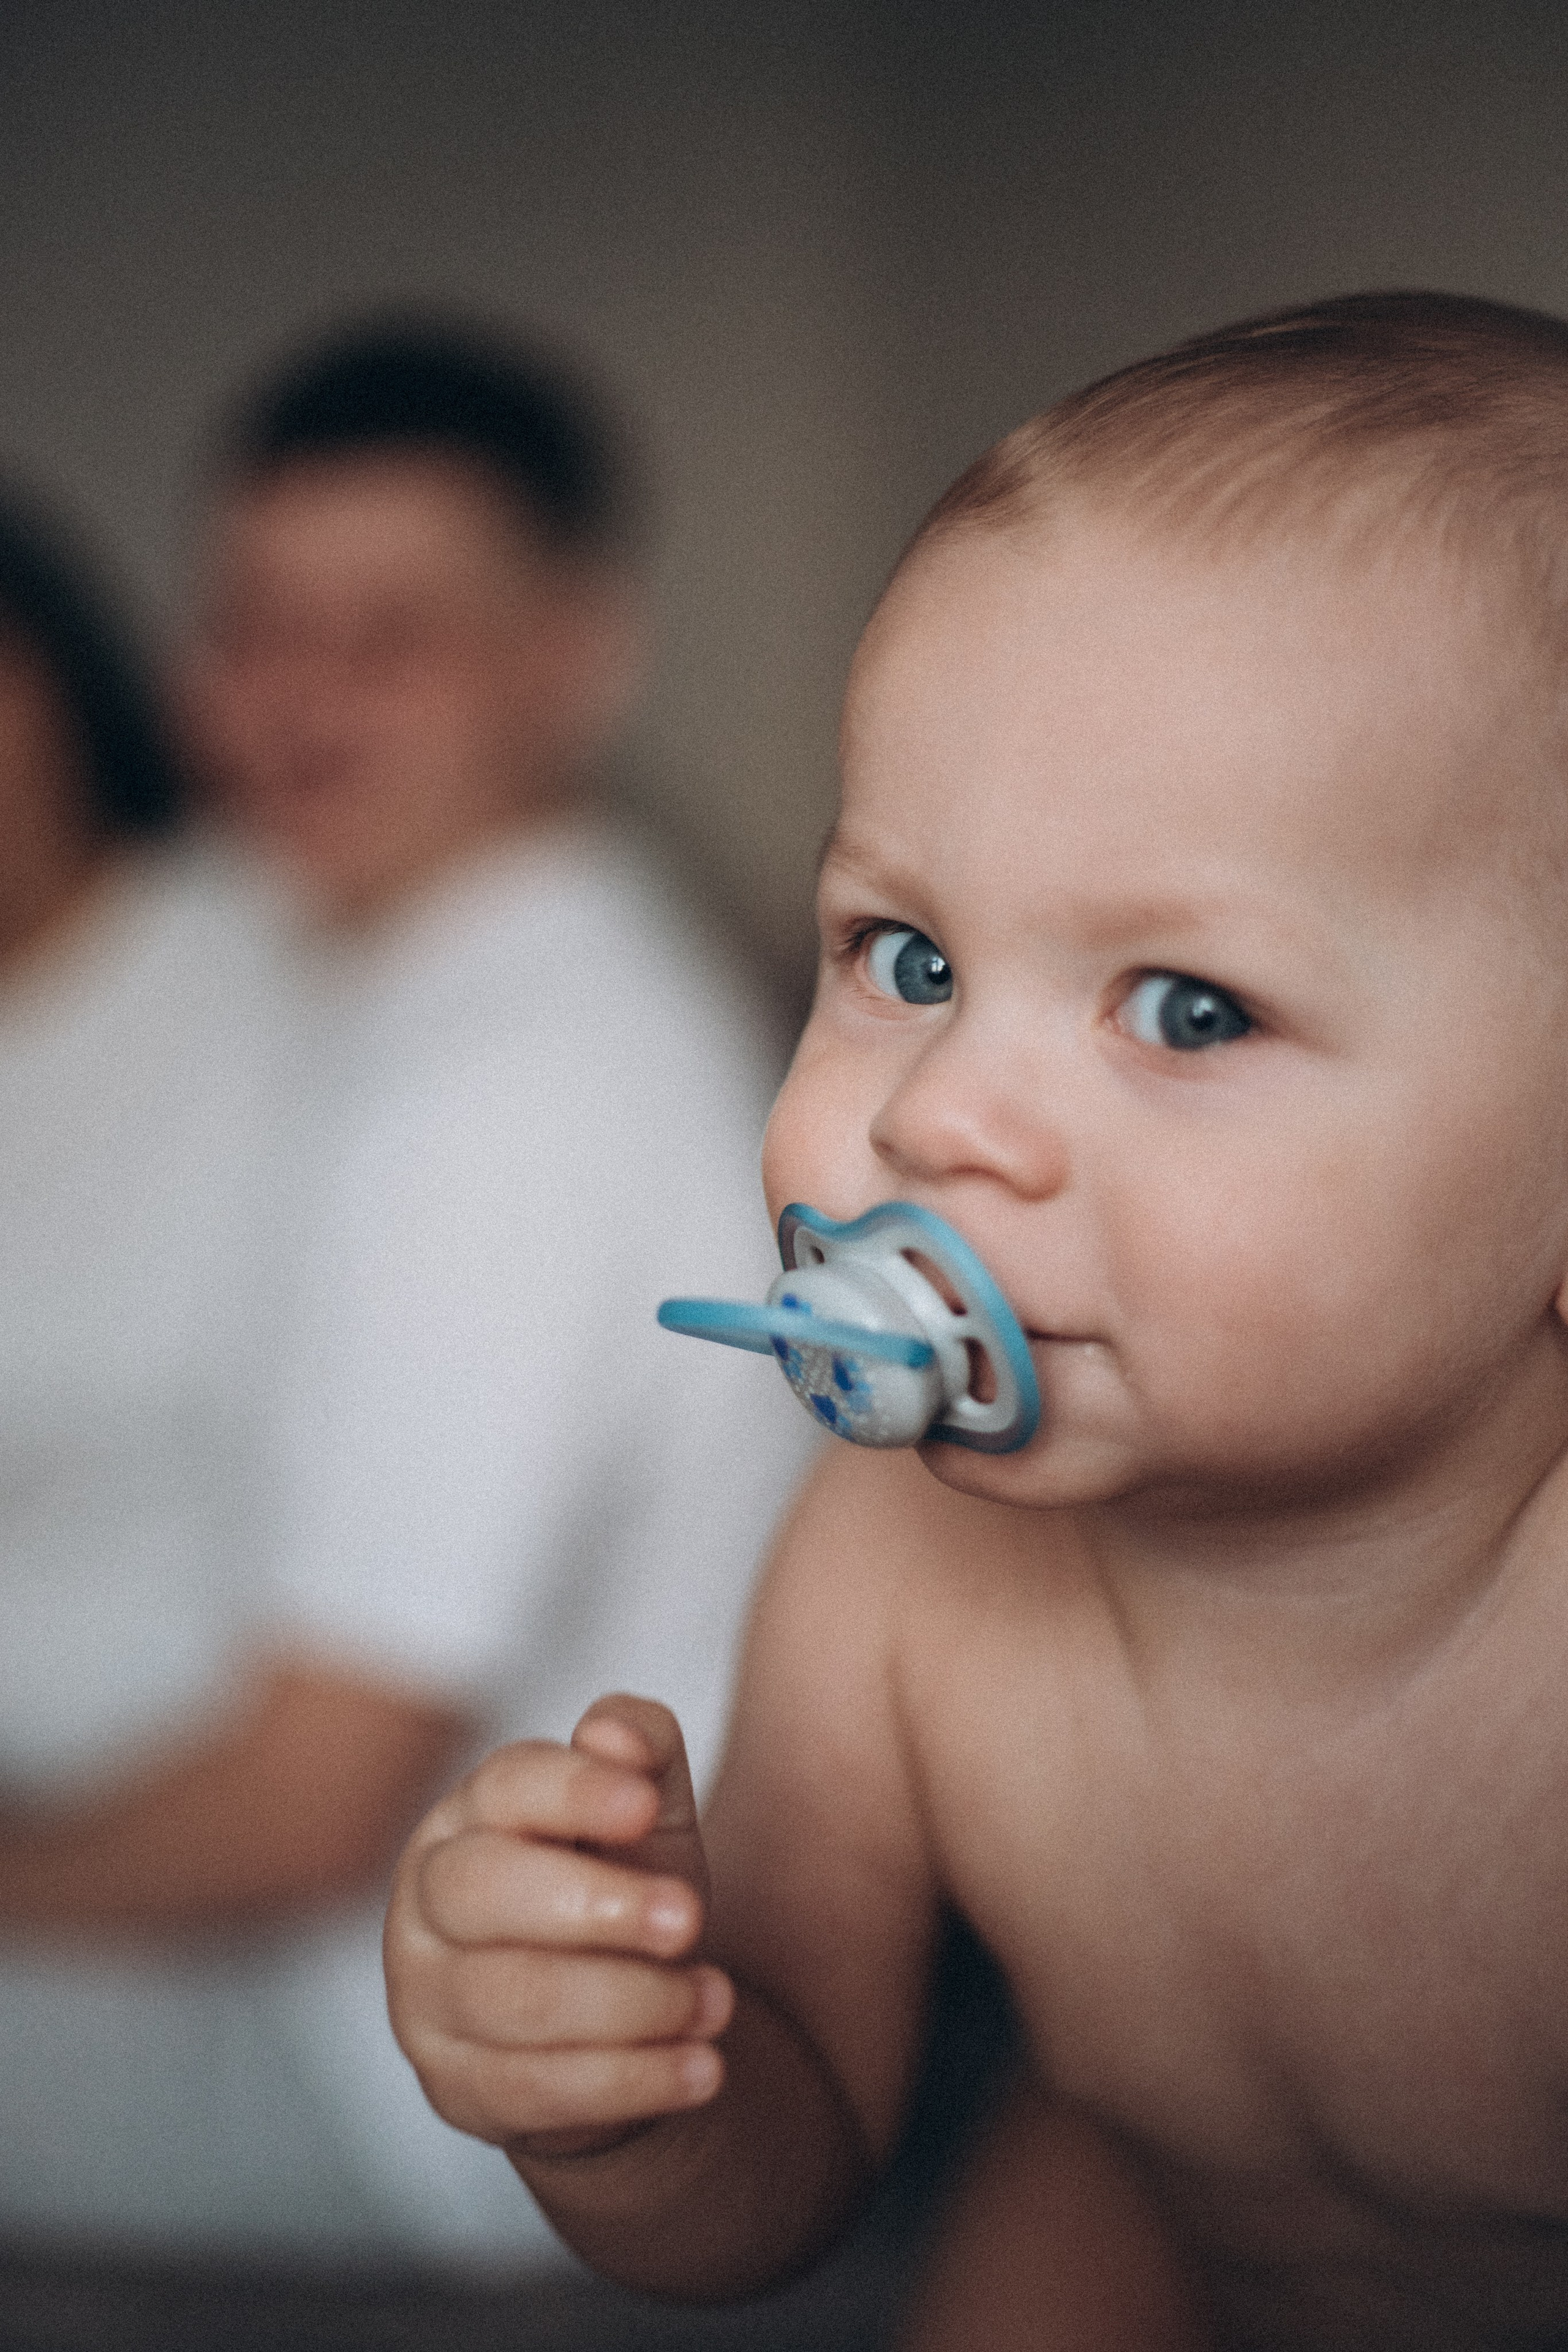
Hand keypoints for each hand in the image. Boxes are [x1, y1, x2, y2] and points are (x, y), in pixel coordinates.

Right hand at [384, 1695, 733, 2153]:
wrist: (618, 2024)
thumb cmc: (621, 1891)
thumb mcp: (647, 1817)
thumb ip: (641, 1750)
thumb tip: (609, 1731)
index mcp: (471, 1816)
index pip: (505, 1786)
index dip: (574, 1791)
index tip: (645, 1806)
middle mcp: (427, 1901)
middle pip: (483, 1891)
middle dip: (596, 1906)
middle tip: (688, 1918)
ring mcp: (427, 2000)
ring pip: (515, 1999)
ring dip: (634, 2003)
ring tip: (715, 2001)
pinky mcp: (456, 2088)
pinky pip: (534, 2090)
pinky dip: (629, 2081)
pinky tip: (699, 2067)